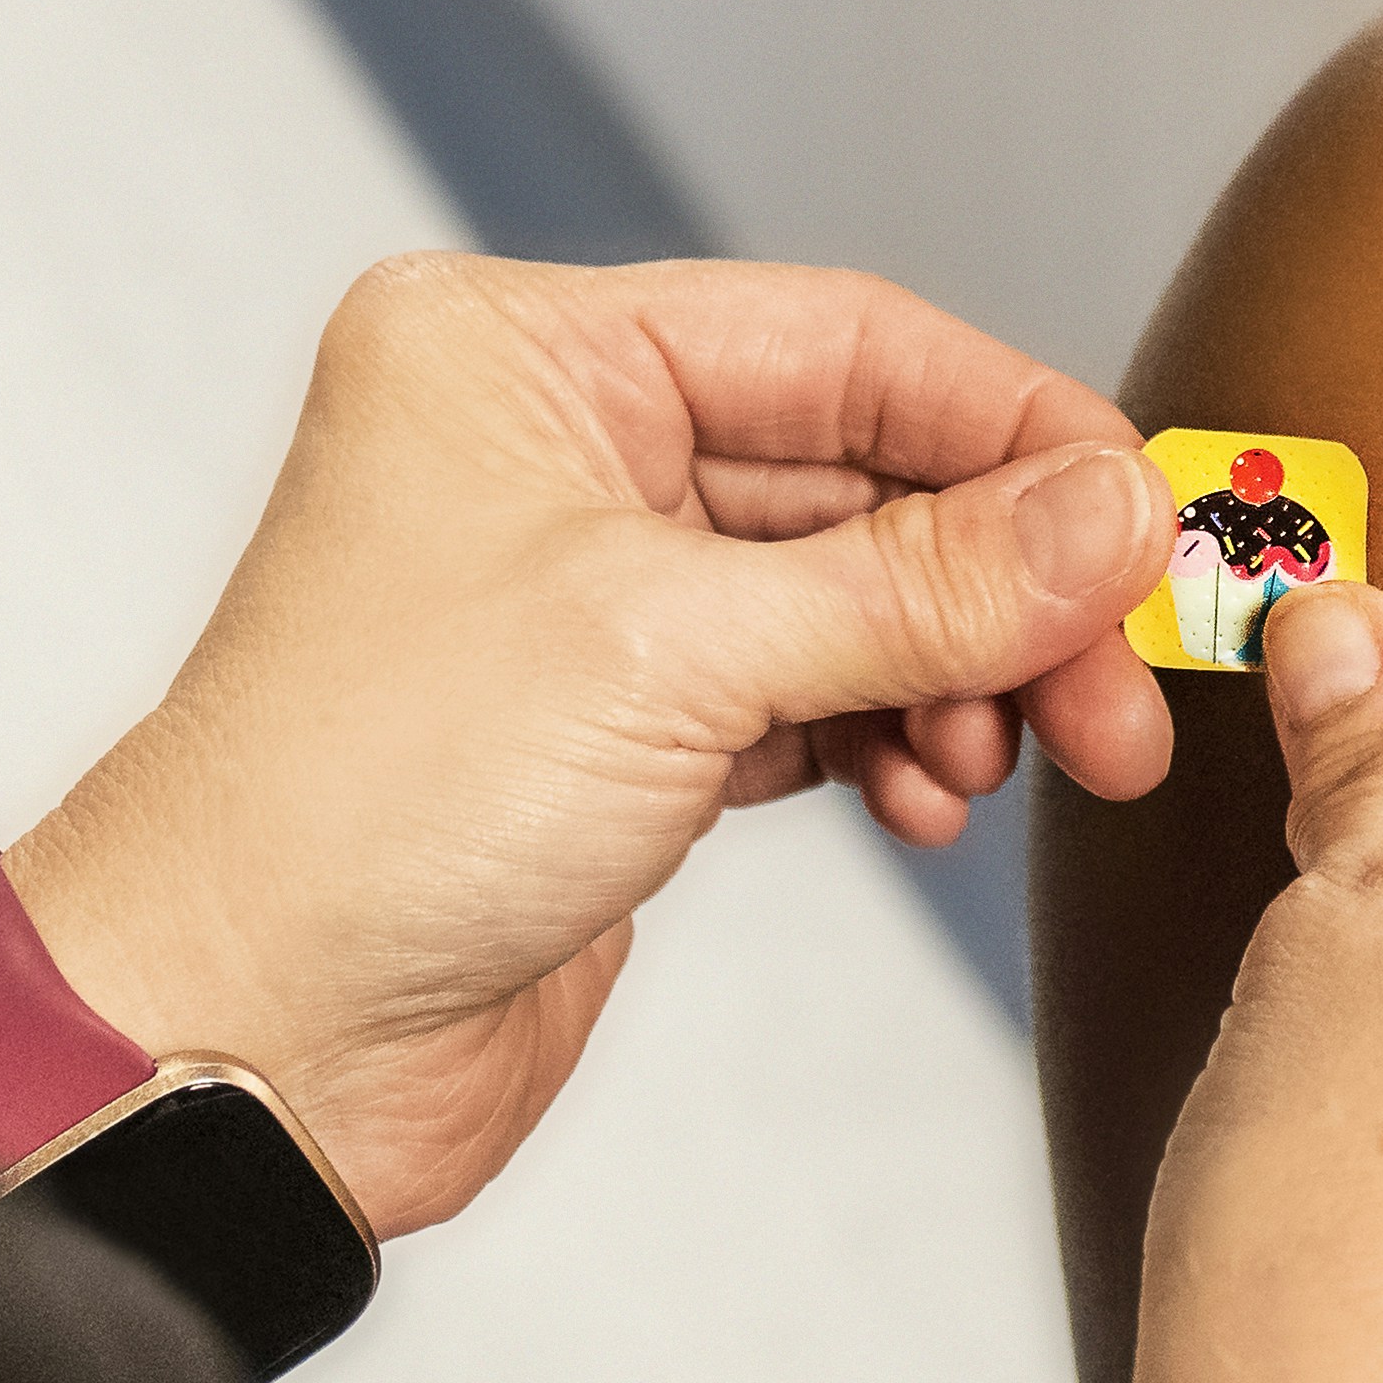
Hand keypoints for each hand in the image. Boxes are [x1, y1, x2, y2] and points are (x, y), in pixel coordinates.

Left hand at [3, 254, 1181, 1233]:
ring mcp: (588, 594)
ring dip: (962, 672)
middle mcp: (551, 448)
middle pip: (863, 470)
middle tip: (1115, 687)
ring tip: (1022, 758)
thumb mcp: (678, 658)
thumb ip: (922, 583)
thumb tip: (1115, 515)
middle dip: (1005, 580)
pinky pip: (815, 692)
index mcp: (522, 354)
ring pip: (853, 591)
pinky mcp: (620, 730)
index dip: (1013, 430)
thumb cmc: (360, 809)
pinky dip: (893, 737)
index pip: (840, 341)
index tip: (1144, 523)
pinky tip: (931, 796)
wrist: (238, 1041)